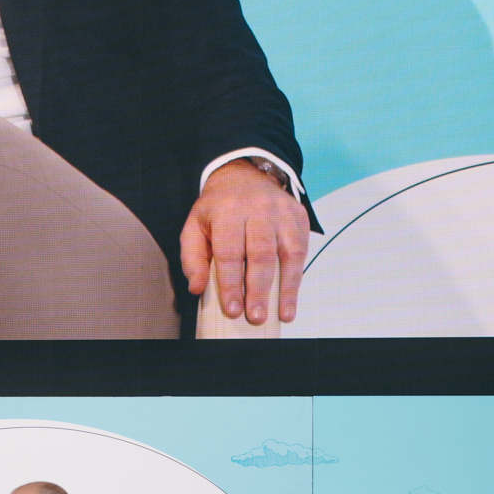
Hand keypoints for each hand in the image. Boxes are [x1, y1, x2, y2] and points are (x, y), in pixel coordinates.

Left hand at [180, 158, 309, 326]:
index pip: (230, 252)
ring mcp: (282, 212)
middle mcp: (258, 209)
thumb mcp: (194, 227)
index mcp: (227, 212)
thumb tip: (197, 288)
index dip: (231, 284)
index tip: (233, 309)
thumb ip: (192, 258)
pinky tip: (291, 297)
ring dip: (286, 287)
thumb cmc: (217, 209)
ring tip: (282, 314)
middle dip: (258, 290)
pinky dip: (297, 276)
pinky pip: (301, 249)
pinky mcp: (299, 217)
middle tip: (256, 317)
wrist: (244, 176)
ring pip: (288, 253)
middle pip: (260, 254)